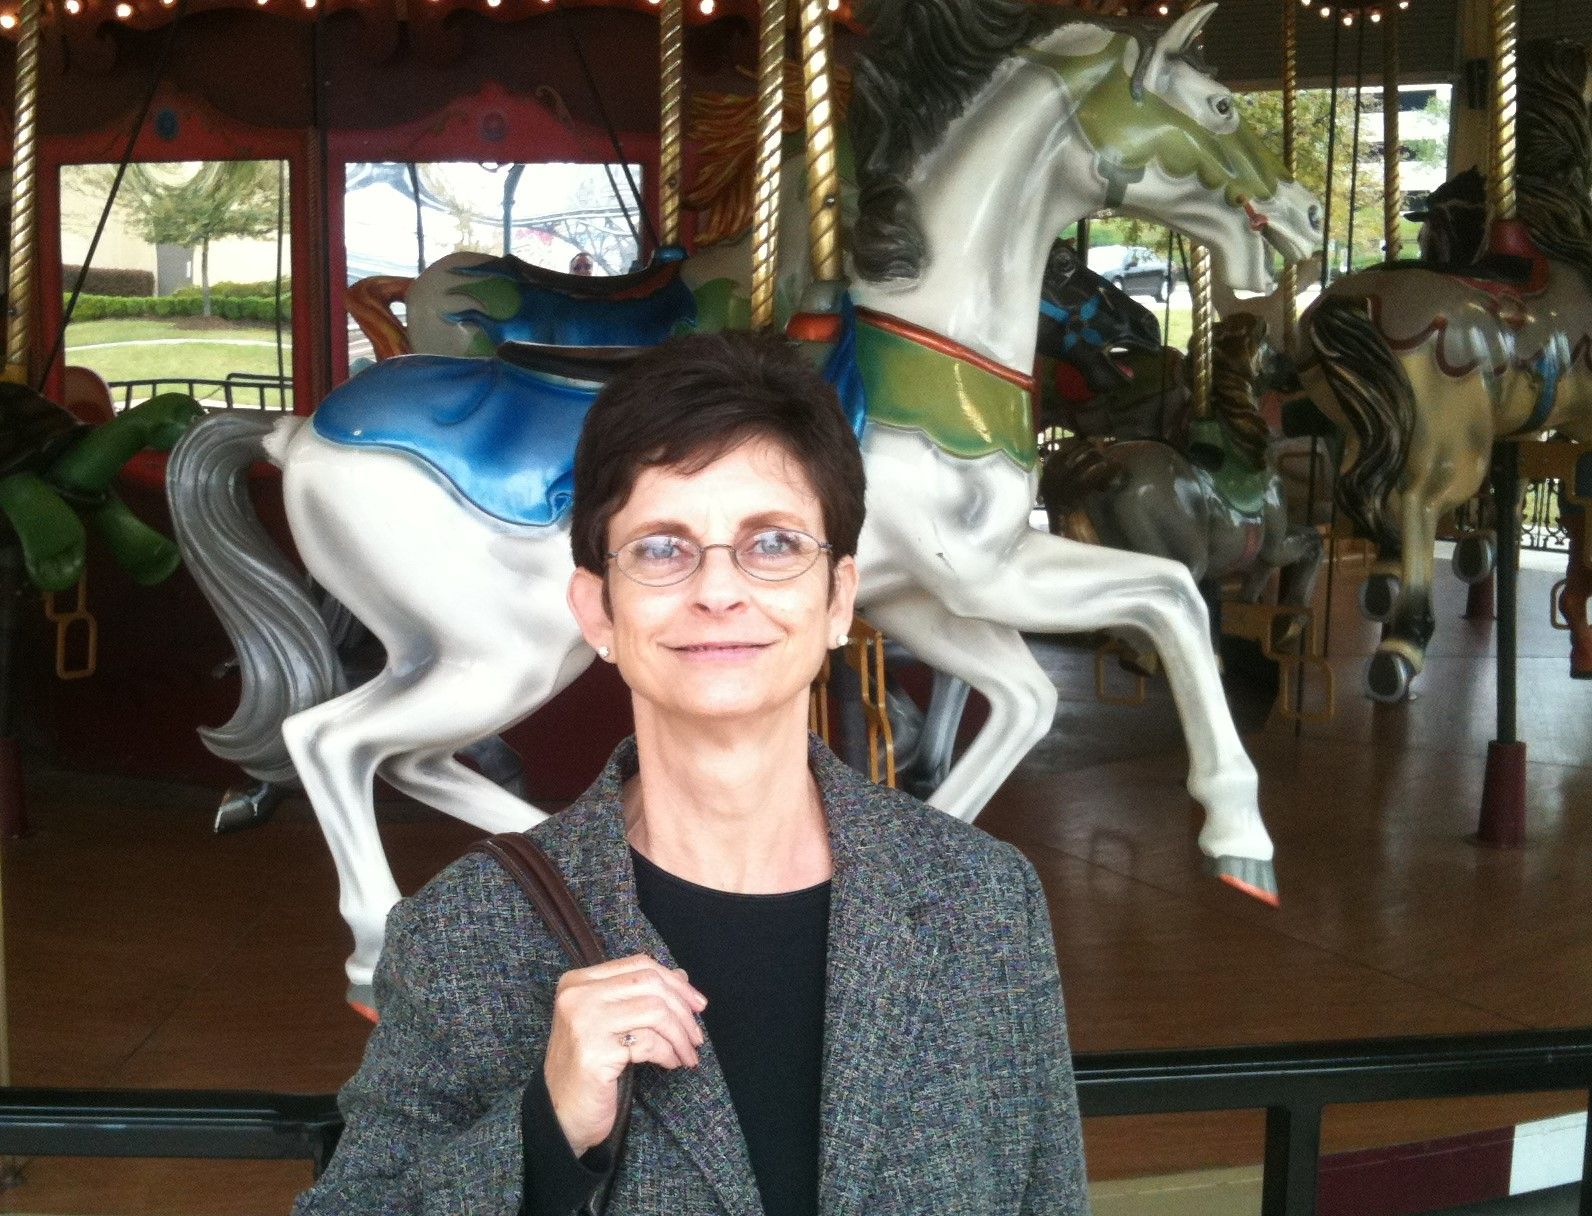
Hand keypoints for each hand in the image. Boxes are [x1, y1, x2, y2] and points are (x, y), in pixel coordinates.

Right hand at [543, 953, 708, 1155]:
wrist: (560, 1115)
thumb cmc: (587, 1068)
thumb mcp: (611, 1024)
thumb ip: (640, 996)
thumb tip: (681, 976)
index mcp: (578, 982)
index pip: (639, 965)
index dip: (675, 983)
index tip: (698, 1004)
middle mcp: (577, 996)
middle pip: (650, 983)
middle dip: (683, 1009)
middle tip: (697, 1035)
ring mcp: (584, 1022)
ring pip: (654, 1011)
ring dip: (680, 1035)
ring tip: (688, 1054)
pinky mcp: (594, 1052)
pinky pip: (648, 1043)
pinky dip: (669, 1053)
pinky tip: (671, 1063)